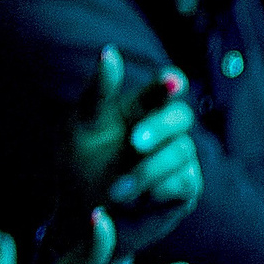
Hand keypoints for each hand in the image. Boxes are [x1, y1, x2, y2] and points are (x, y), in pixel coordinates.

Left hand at [61, 47, 199, 255]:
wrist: (79, 213)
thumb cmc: (79, 162)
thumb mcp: (83, 124)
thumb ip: (100, 90)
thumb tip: (109, 50)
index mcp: (140, 107)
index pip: (164, 86)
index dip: (170, 82)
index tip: (169, 82)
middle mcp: (163, 129)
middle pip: (180, 116)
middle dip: (160, 127)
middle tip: (135, 142)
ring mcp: (177, 158)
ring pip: (180, 152)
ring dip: (146, 171)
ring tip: (116, 190)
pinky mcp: (184, 188)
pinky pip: (183, 182)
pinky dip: (156, 190)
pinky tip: (134, 200)